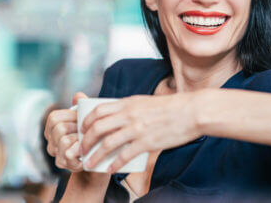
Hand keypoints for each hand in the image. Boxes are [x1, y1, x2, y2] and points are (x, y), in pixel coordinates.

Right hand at [44, 92, 86, 171]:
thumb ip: (81, 107)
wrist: (95, 158)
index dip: (70, 117)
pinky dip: (79, 151)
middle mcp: (50, 139)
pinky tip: (86, 152)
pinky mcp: (62, 163)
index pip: (54, 117)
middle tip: (87, 132)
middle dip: (76, 129)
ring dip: (78, 140)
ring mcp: (55, 152)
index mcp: (53, 126)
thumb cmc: (90, 135)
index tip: (81, 120)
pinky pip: (68, 154)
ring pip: (63, 141)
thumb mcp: (87, 119)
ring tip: (87, 141)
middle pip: (59, 128)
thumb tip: (79, 95)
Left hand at [80, 92, 201, 172]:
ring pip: (107, 143)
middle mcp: (128, 115)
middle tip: (80, 150)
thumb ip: (129, 108)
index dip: (85, 122)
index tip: (81, 131)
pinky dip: (114, 164)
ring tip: (89, 163)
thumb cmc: (169, 107)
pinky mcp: (147, 142)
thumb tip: (116, 115)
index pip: (97, 111)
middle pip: (97, 128)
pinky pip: (125, 155)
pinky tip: (109, 169)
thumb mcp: (143, 101)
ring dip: (94, 155)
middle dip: (85, 141)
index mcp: (127, 103)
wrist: (190, 112)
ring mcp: (137, 129)